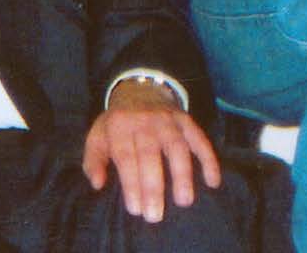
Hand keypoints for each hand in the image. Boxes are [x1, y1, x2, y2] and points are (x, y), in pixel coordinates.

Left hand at [83, 79, 220, 222]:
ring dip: (182, 174)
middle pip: (149, 154)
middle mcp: (144, 121)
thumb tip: (97, 184)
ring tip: (184, 201)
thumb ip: (94, 160)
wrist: (139, 90)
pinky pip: (200, 139)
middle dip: (153, 186)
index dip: (130, 183)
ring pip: (177, 147)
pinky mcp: (186, 120)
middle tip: (156, 215)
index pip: (125, 156)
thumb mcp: (98, 136)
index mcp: (120, 125)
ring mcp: (168, 120)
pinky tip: (213, 182)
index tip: (135, 210)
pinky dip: (208, 159)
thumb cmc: (117, 124)